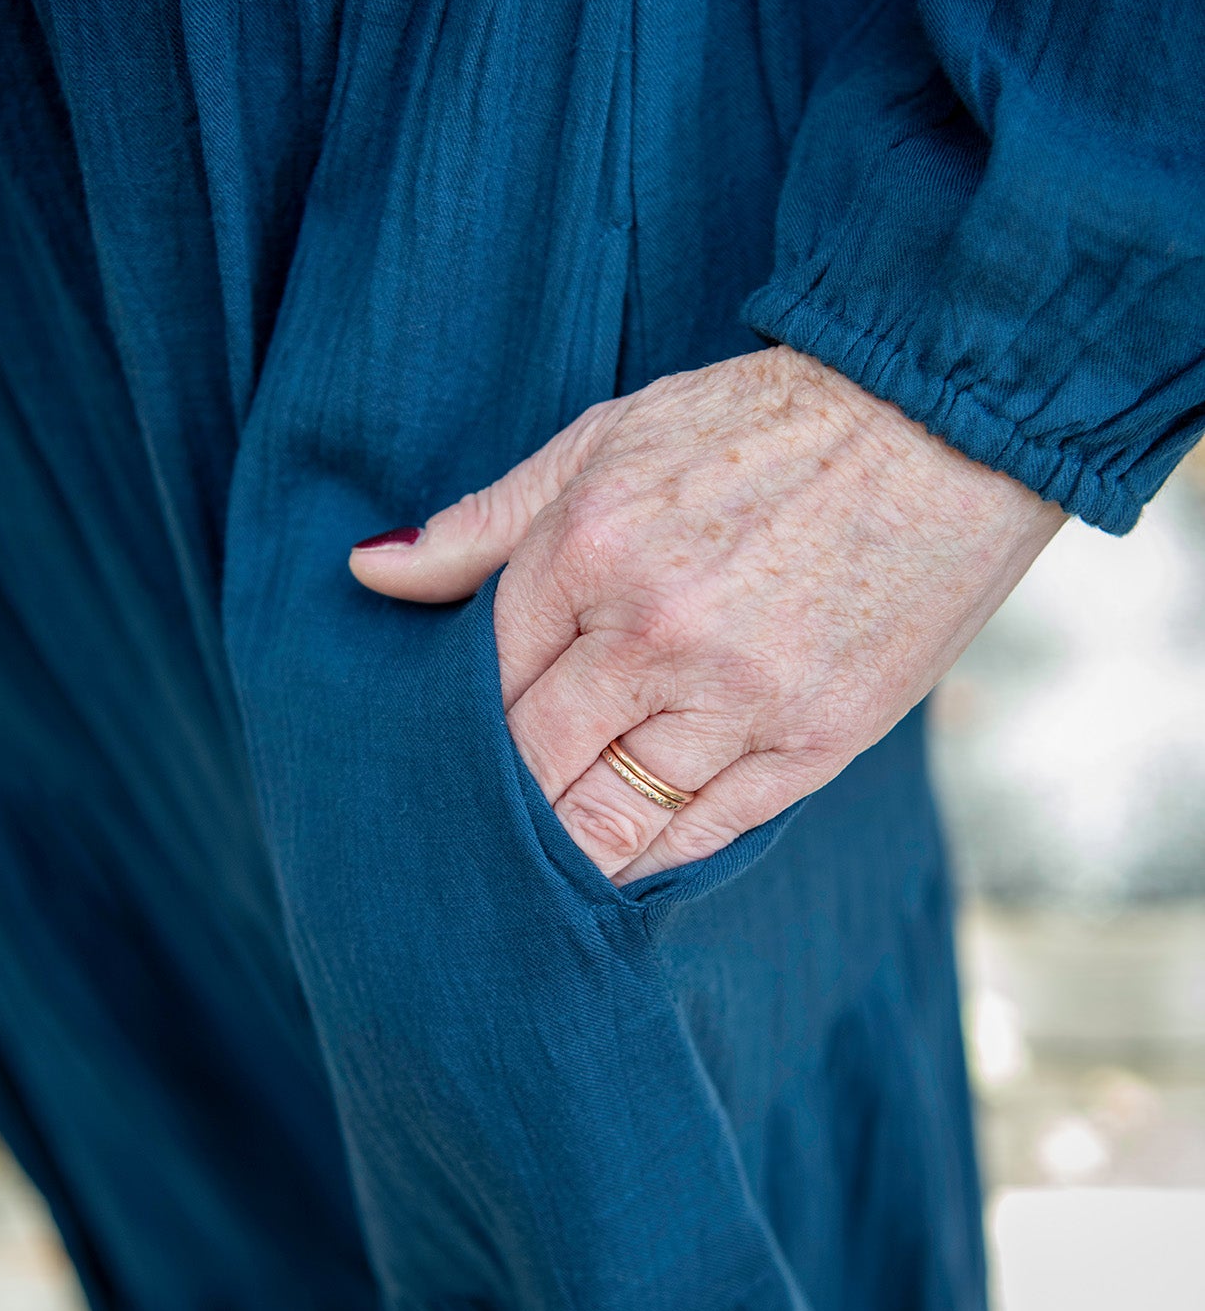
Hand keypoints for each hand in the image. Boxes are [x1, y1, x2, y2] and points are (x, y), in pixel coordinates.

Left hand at [349, 347, 1062, 880]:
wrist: (941, 427)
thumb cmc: (761, 425)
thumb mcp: (605, 441)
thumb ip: (483, 521)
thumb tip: (368, 569)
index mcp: (590, 549)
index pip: (481, 682)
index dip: (452, 732)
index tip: (433, 767)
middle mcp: (656, 635)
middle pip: (531, 766)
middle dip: (492, 808)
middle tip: (457, 849)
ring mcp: (741, 697)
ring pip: (610, 822)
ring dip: (561, 855)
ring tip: (526, 885)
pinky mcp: (816, 742)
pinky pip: (707, 834)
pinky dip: (653, 858)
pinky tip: (620, 869)